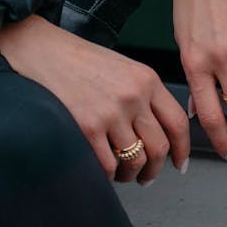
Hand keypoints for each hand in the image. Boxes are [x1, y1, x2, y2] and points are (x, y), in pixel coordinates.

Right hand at [0, 14, 189, 183]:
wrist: (43, 50)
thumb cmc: (79, 60)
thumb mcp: (122, 68)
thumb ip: (144, 95)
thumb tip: (159, 134)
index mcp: (146, 79)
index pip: (178, 122)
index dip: (183, 150)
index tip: (179, 164)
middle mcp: (133, 96)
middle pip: (160, 147)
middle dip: (155, 169)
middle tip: (145, 176)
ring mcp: (111, 112)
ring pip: (136, 161)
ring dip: (131, 174)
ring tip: (122, 172)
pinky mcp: (88, 126)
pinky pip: (108, 165)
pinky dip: (108, 173)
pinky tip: (102, 166)